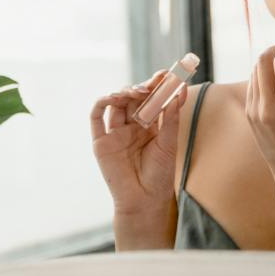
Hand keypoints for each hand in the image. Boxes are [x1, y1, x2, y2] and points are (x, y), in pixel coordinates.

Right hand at [89, 72, 188, 217]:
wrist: (144, 200)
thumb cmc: (159, 175)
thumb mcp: (168, 143)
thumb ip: (170, 117)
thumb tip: (177, 91)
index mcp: (149, 127)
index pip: (151, 100)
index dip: (157, 86)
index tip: (167, 75)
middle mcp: (131, 127)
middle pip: (134, 99)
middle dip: (143, 87)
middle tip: (153, 81)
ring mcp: (115, 133)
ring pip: (116, 104)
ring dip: (124, 92)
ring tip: (137, 92)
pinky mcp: (101, 142)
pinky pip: (96, 117)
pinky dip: (102, 103)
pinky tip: (114, 97)